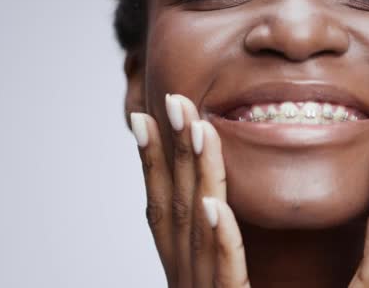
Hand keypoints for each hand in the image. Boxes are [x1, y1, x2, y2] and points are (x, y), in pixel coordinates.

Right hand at [130, 94, 250, 287]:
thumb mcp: (206, 273)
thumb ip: (207, 240)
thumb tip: (210, 200)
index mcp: (176, 259)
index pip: (160, 201)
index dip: (150, 159)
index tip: (144, 117)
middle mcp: (182, 269)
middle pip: (176, 200)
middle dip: (174, 148)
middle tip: (175, 100)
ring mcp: (202, 285)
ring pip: (198, 222)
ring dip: (196, 173)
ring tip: (199, 129)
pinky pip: (224, 265)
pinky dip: (219, 234)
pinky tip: (217, 205)